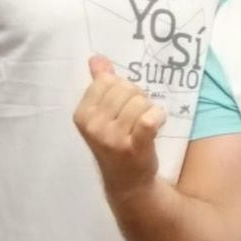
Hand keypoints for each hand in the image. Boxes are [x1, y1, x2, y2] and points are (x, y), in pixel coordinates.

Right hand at [73, 55, 166, 191]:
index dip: (122, 89)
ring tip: (144, 125)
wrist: (127, 182)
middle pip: (126, 89)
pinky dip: (158, 116)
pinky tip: (157, 124)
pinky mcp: (134, 147)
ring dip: (149, 109)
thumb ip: (99, 83)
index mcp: (82, 114)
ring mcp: (112, 138)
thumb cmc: (115, 142)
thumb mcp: (102, 114)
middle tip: (136, 117)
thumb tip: (96, 58)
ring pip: (140, 102)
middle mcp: (94, 126)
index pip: (108, 81)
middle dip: (137, 98)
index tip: (123, 106)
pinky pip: (150, 118)